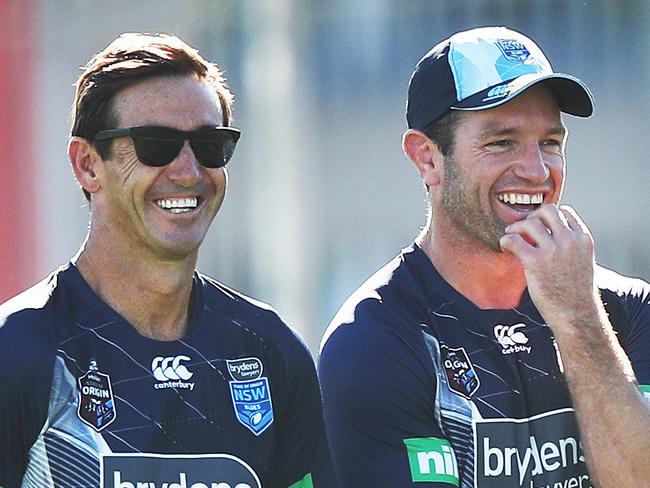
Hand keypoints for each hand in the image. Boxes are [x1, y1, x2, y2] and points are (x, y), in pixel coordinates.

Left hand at [499, 204, 599, 328]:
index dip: (548, 218)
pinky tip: (505, 248)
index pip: (565, 212)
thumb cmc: (576, 292)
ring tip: (512, 239)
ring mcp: (553, 250)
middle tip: (523, 231)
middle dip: (532, 218)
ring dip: (516, 228)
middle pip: (547, 210)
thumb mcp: (583, 262)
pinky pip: (513, 239)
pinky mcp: (536, 262)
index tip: (539, 228)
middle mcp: (570, 241)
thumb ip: (571, 245)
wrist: (576, 315)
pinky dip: (505, 240)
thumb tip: (550, 235)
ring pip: (529, 223)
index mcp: (583, 239)